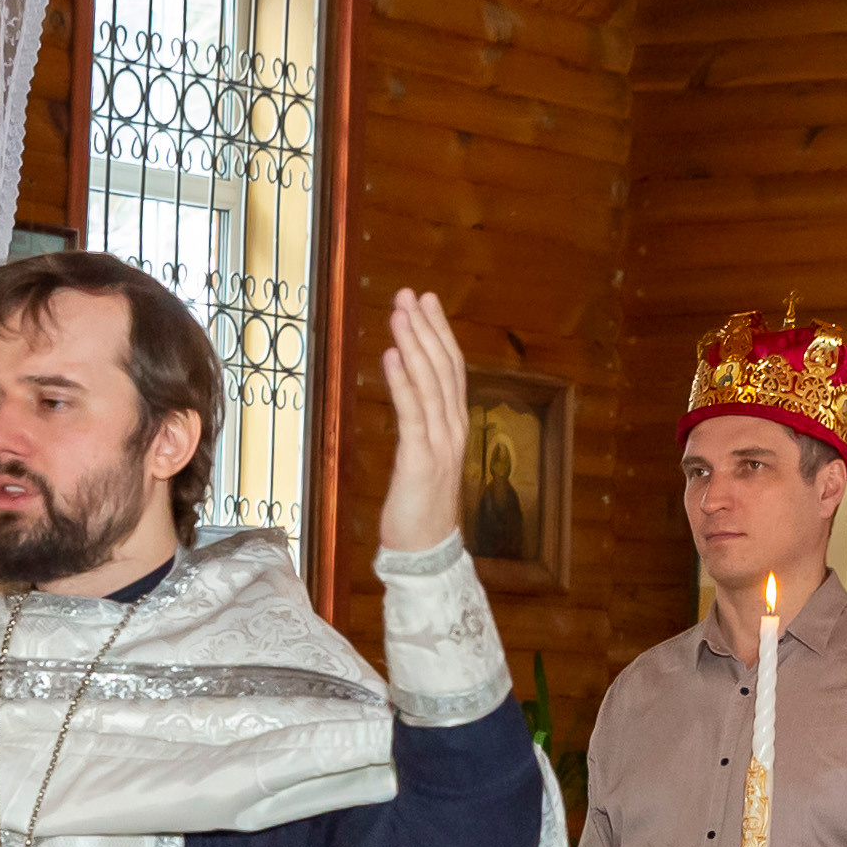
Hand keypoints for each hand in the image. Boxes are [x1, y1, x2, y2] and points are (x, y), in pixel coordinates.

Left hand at [378, 289, 466, 553]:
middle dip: (426, 327)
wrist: (427, 553)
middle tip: (410, 294)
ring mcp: (440, 444)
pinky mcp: (419, 460)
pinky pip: (413, 413)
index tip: (426, 302)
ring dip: (414, 345)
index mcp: (454, 427)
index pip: (451, 370)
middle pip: (443, 368)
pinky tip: (392, 355)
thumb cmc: (422, 510)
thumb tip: (411, 398)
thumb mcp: (425, 460)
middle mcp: (453, 429)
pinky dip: (402, 382)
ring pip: (429, 383)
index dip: (439, 333)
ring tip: (401, 313)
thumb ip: (423, 427)